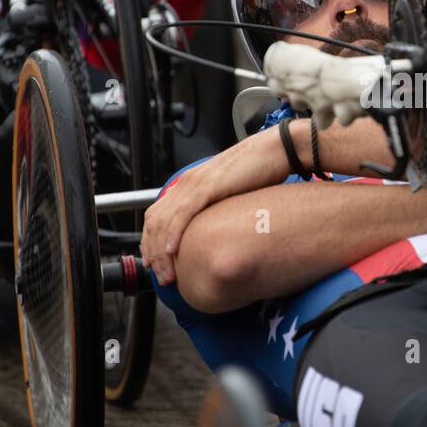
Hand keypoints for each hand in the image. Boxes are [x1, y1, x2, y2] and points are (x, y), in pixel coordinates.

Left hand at [140, 128, 289, 286]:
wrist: (275, 150)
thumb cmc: (259, 171)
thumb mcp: (231, 193)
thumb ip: (217, 207)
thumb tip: (215, 229)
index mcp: (190, 184)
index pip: (157, 215)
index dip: (150, 241)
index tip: (154, 263)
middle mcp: (187, 183)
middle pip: (154, 221)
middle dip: (153, 253)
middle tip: (160, 277)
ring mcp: (195, 184)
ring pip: (165, 221)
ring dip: (161, 251)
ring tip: (166, 273)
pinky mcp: (208, 186)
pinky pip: (183, 213)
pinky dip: (173, 234)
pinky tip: (171, 251)